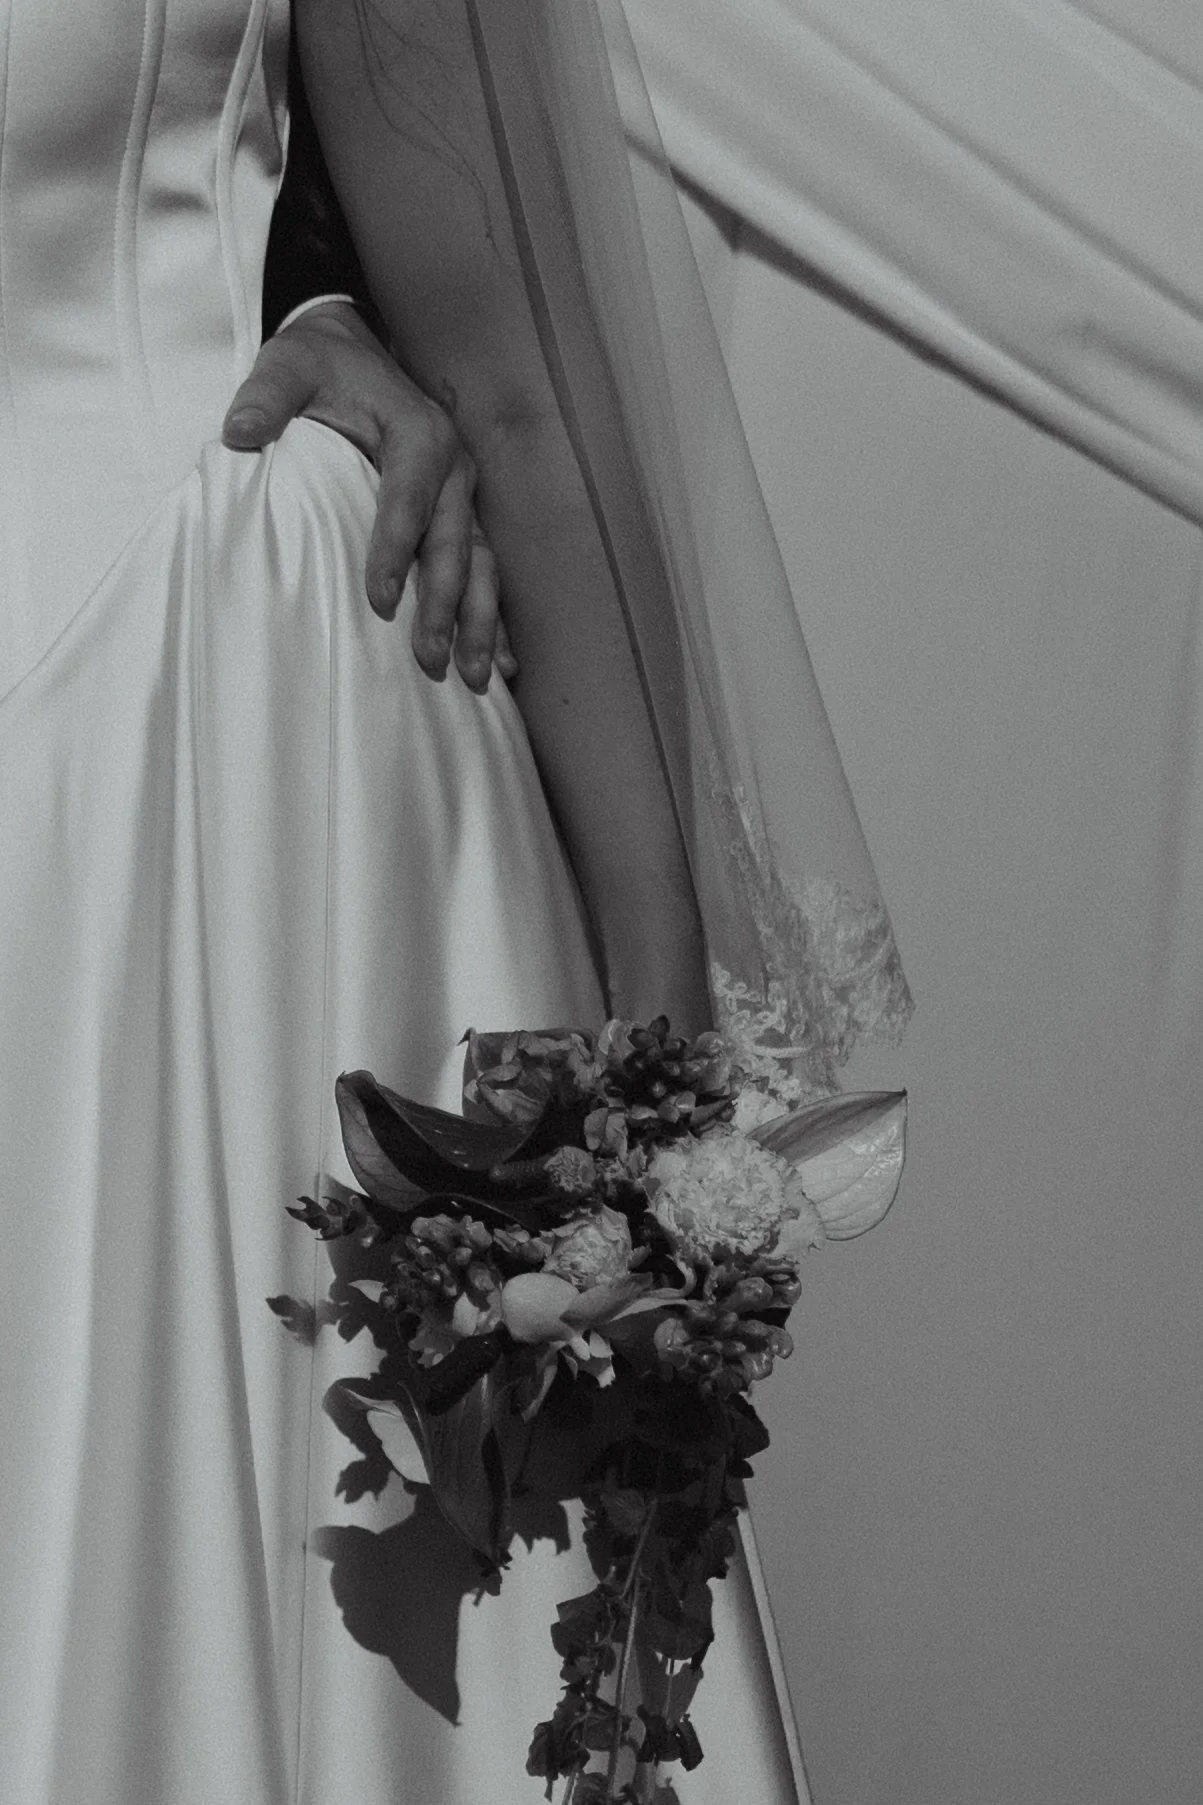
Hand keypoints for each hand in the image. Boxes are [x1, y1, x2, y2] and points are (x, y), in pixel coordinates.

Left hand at [222, 300, 516, 692]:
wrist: (350, 349)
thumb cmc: (318, 365)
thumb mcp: (286, 367)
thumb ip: (265, 397)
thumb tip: (238, 431)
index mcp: (417, 431)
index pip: (409, 497)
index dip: (395, 550)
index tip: (380, 601)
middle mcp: (453, 465)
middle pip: (453, 543)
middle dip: (446, 605)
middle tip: (429, 658)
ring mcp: (462, 493)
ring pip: (480, 564)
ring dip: (480, 622)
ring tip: (477, 676)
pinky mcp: (460, 513)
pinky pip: (482, 569)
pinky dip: (491, 616)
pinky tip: (501, 663)